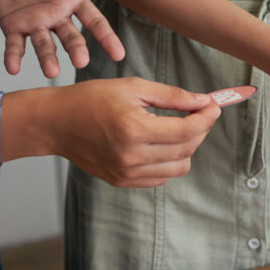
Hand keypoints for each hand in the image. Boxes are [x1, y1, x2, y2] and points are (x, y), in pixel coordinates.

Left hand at [0, 0, 125, 77]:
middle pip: (71, 38)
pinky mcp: (14, 27)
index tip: (118, 54)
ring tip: (51, 72)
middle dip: (76, 49)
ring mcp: (36, 24)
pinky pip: (15, 45)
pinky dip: (14, 57)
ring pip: (45, 45)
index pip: (95, 22)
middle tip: (80, 61)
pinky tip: (12, 68)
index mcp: (73, 0)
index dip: (106, 38)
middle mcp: (58, 17)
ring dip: (48, 59)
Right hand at [1, 79, 220, 187]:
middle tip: (198, 112)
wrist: (56, 123)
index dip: (207, 118)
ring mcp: (127, 173)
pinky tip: (160, 142)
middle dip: (200, 130)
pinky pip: (162, 177)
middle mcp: (132, 156)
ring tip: (177, 128)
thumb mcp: (133, 88)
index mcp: (135, 129)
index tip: (213, 106)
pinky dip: (169, 160)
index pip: (188, 130)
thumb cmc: (91, 99)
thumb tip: (204, 101)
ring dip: (186, 147)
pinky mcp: (123, 181)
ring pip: (179, 167)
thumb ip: (172, 96)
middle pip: (187, 149)